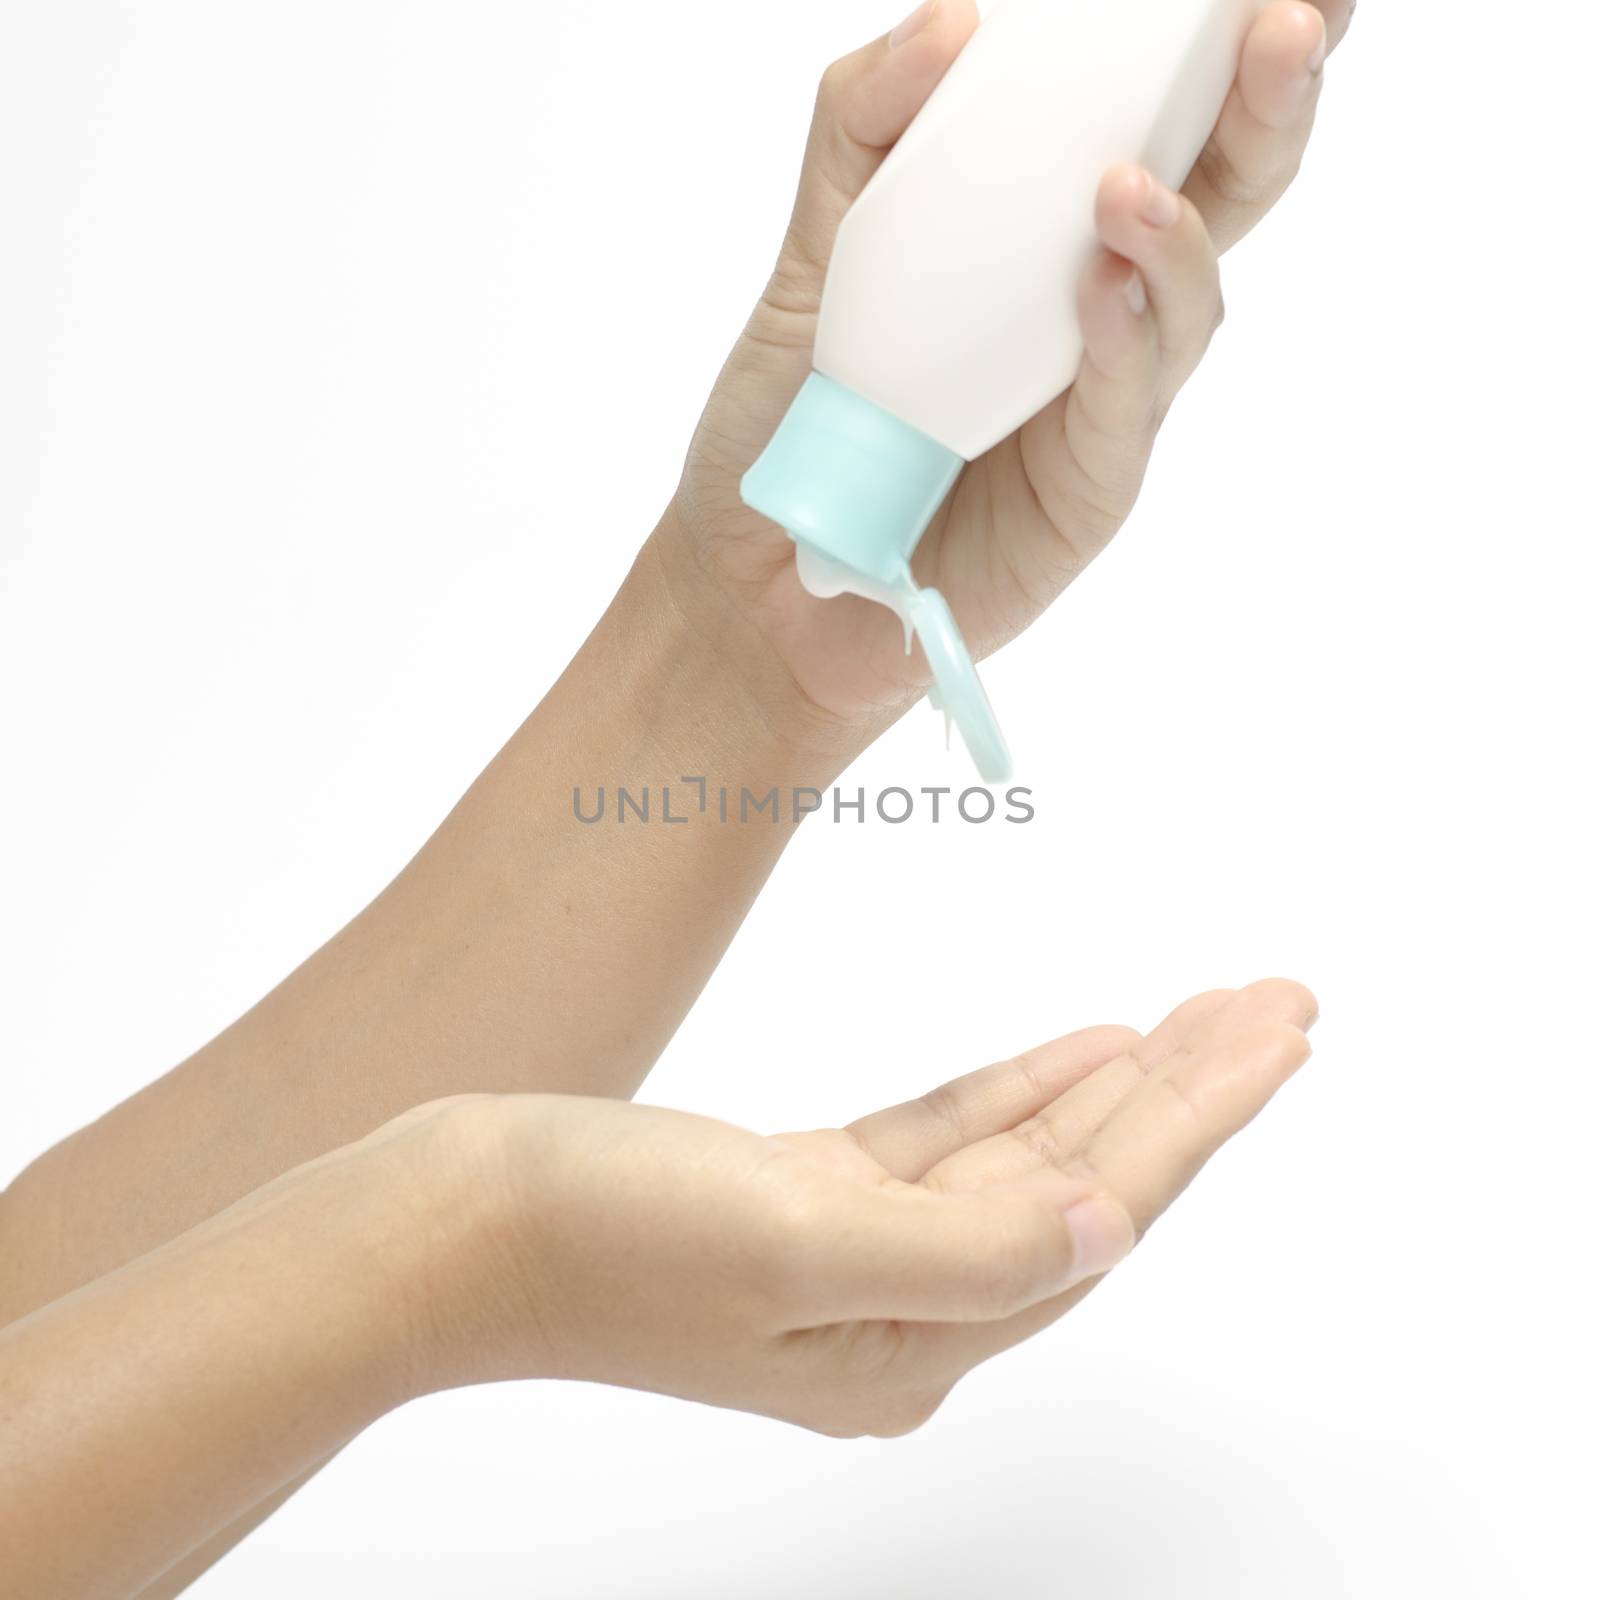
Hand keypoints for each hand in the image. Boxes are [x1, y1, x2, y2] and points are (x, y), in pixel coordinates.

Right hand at [421, 979, 1315, 1436]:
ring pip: (1026, 1154)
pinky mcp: (805, 1195)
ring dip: (1118, 1081)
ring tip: (1208, 1011)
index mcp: (915, 1343)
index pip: (1098, 1214)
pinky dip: (1017, 1089)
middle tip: (1280, 1002)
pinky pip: (947, 1137)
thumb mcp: (787, 1247)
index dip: (1196, 1119)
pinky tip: (1083, 1041)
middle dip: (1187, 1090)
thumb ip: (960, 1244)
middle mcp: (903, 1312)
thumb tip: (1105, 1225)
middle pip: (1084, 1183)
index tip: (1276, 1034)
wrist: (444, 1228)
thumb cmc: (592, 1242)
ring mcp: (854, 1252)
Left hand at [659, 1, 1353, 751]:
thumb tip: (957, 21)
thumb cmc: (796, 418)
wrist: (759, 577)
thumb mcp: (813, 254)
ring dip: (1181, 233)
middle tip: (1290, 23)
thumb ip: (865, 133)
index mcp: (1048, 235)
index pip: (1161, 120)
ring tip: (1129, 184)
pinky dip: (1124, 341)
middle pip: (1223, 195)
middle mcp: (1099, 309)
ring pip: (1189, 303)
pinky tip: (1102, 283)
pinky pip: (1124, 408)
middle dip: (1268, 106)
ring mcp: (1102, 402)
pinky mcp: (1087, 491)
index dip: (1223, 45)